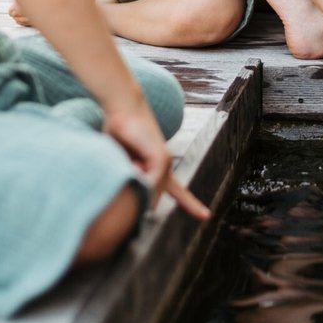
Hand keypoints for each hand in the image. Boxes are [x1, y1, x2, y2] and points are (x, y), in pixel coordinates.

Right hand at [104, 104, 209, 220]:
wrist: (124, 107)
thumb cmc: (116, 133)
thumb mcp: (120, 162)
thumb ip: (126, 180)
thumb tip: (131, 197)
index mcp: (158, 170)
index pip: (177, 193)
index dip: (190, 205)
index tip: (205, 216)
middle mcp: (165, 168)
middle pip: (150, 201)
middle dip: (136, 195)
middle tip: (125, 165)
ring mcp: (164, 163)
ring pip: (149, 194)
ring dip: (134, 184)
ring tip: (127, 160)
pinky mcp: (161, 158)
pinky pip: (149, 182)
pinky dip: (137, 177)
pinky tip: (132, 161)